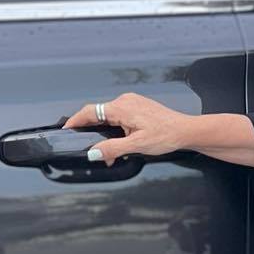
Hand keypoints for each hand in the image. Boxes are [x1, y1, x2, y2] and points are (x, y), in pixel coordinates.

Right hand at [62, 93, 198, 165]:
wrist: (186, 130)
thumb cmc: (166, 135)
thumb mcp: (137, 145)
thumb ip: (113, 148)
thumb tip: (93, 153)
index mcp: (121, 107)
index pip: (90, 111)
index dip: (75, 121)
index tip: (66, 129)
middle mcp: (125, 101)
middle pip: (99, 114)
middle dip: (93, 132)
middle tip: (92, 149)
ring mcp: (132, 102)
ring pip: (110, 116)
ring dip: (107, 133)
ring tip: (111, 152)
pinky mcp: (139, 106)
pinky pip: (120, 115)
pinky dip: (116, 129)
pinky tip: (122, 143)